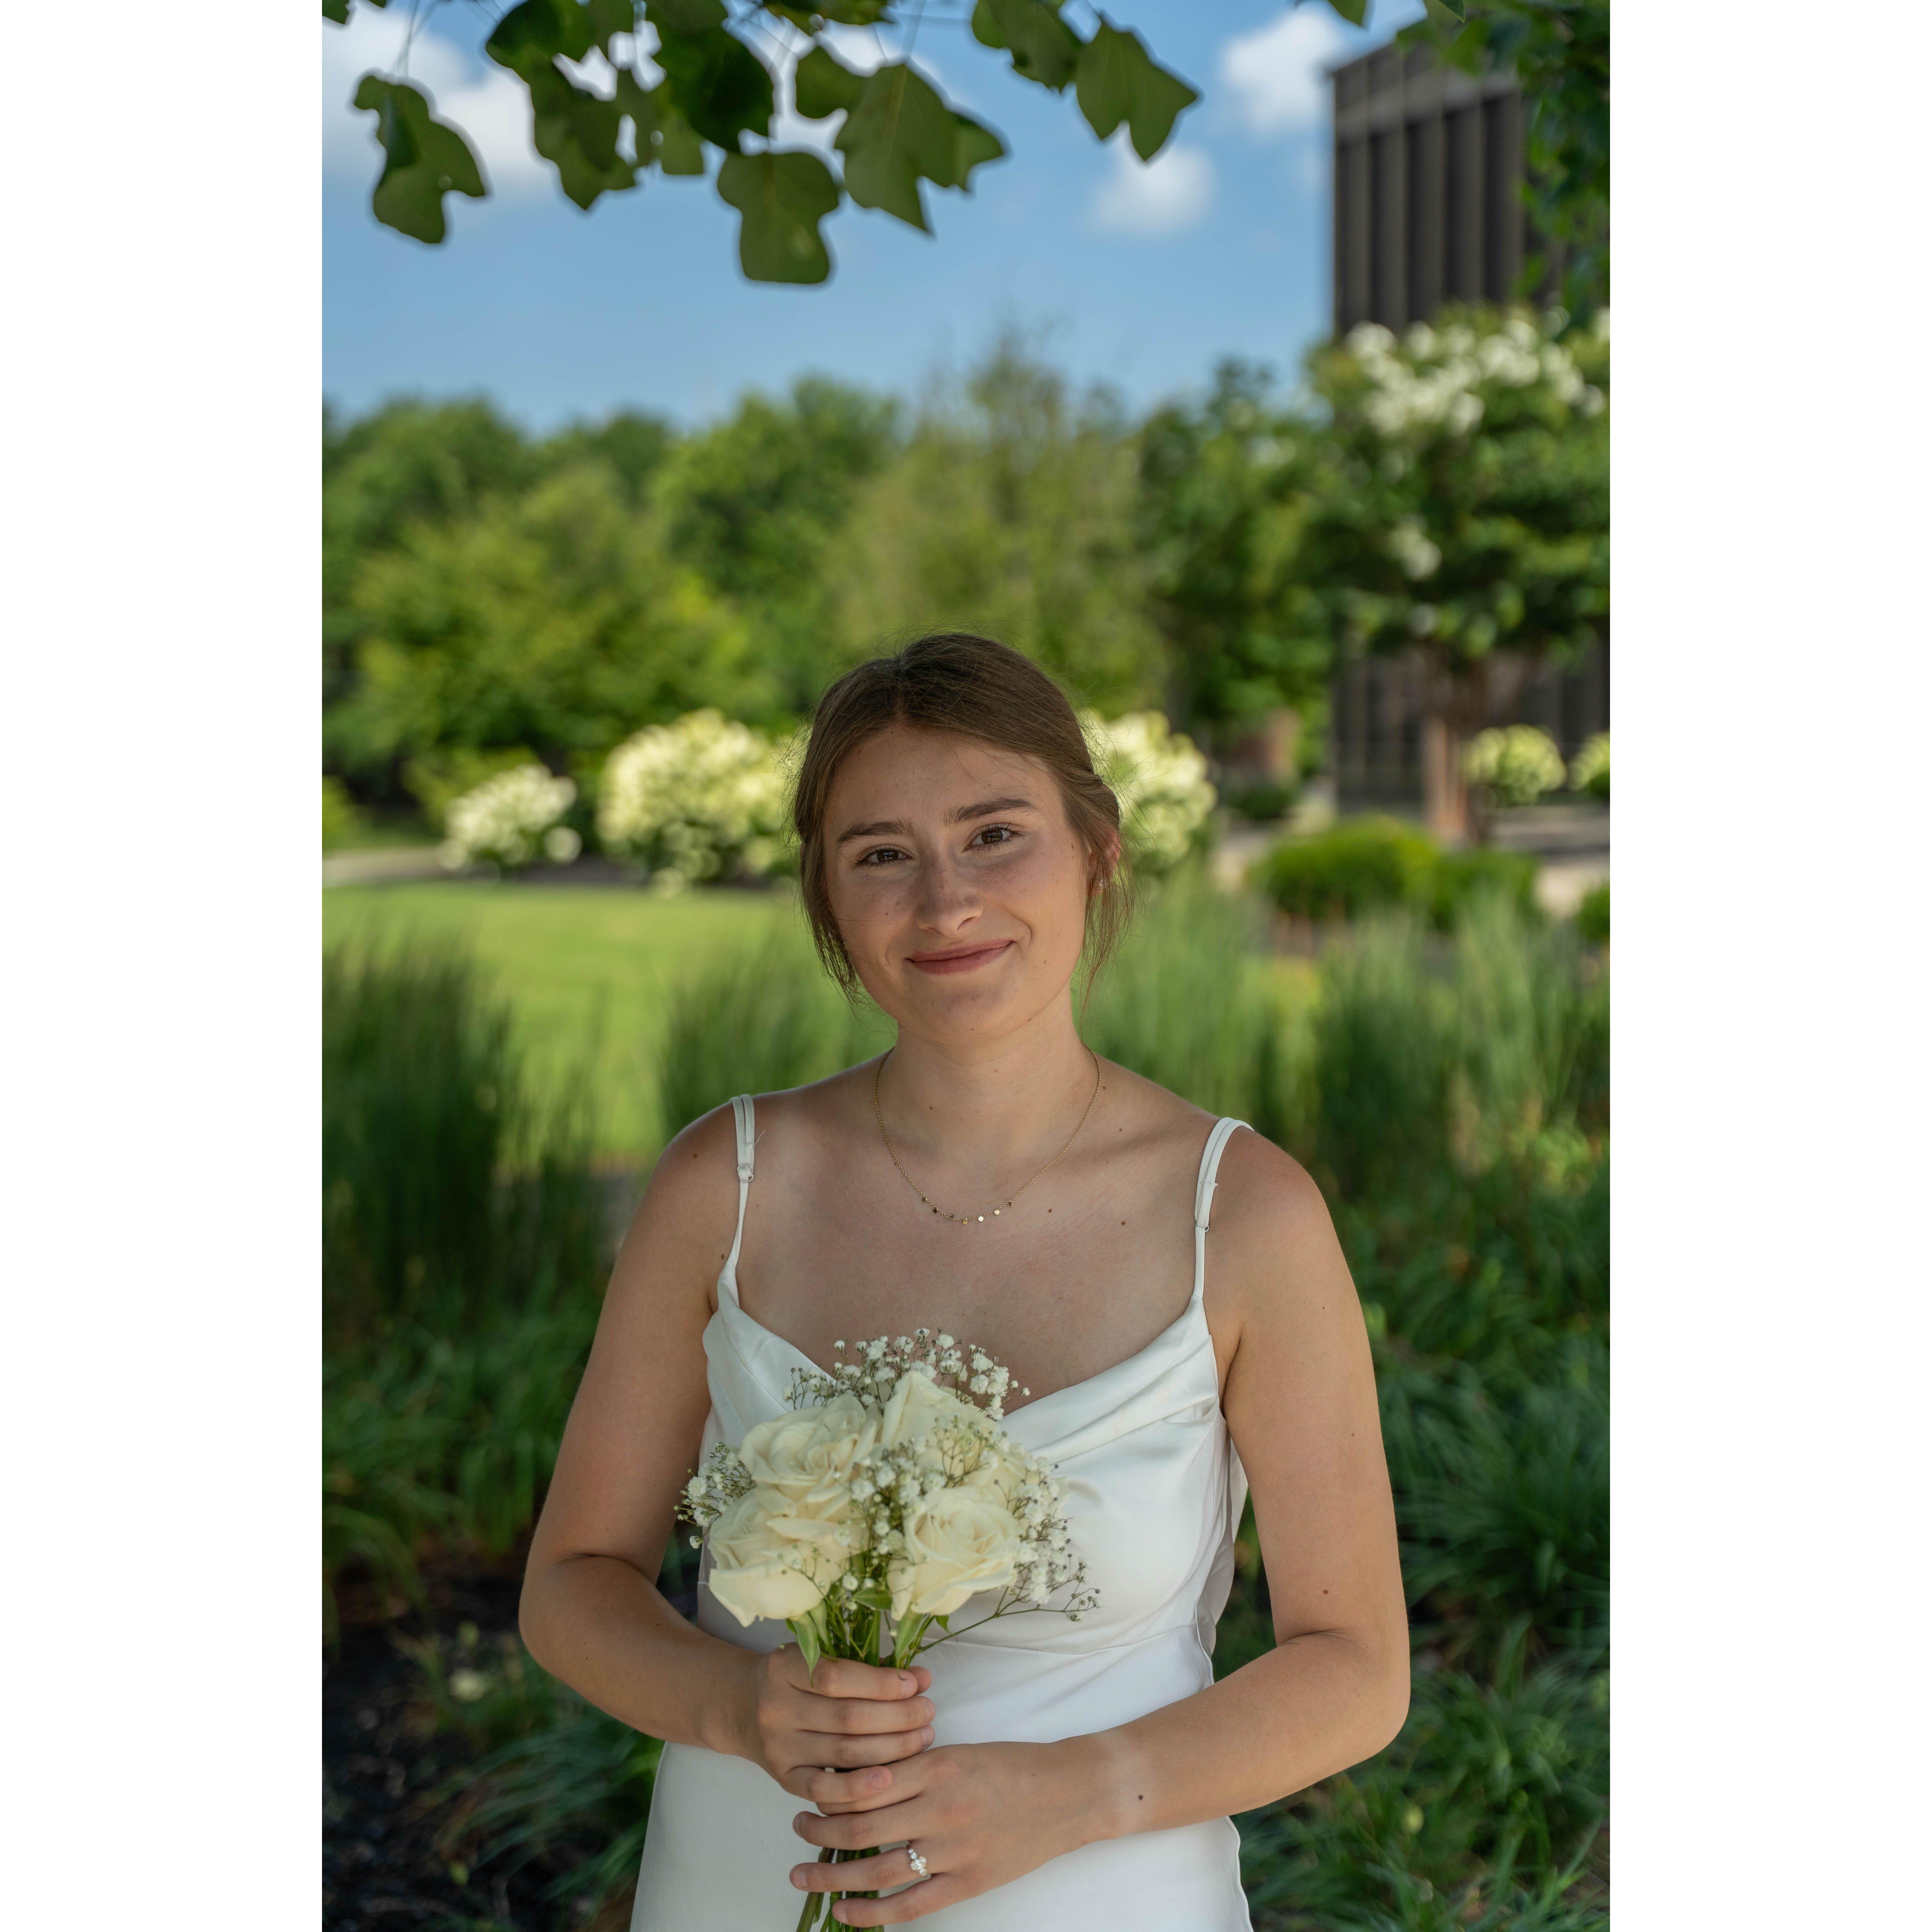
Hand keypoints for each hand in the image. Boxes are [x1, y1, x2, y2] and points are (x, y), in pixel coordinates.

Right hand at [732, 1644, 936, 1813]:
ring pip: (843, 1752)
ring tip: (923, 1738)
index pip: (838, 1676)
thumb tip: (922, 1678)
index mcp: (784, 1667)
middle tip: (929, 1713)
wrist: (745, 1709)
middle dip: (898, 1716)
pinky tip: (889, 1780)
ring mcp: (778, 1746)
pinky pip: (824, 1790)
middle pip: (848, 1717)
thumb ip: (868, 1669)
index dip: (882, 1682)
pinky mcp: (783, 1779)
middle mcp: (776, 1707)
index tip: (917, 1683)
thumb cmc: (797, 1680)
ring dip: (892, 1748)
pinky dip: (858, 1788)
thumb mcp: (821, 1661)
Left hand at [788, 1738, 1100, 1924]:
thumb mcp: (960, 1752)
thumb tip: (862, 1782)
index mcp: (937, 1765)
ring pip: (876, 1868)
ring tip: (802, 1873)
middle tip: (796, 1828)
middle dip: (819, 1830)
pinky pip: (910, 1906)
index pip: (865, 1780)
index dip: (829, 1790)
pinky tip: (844, 1912)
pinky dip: (871, 1914)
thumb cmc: (1014, 1767)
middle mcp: (940, 1807)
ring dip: (832, 1874)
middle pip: (860, 1825)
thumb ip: (915, 1767)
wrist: (1069, 1793)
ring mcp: (954, 1850)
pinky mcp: (968, 1884)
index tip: (809, 1792)